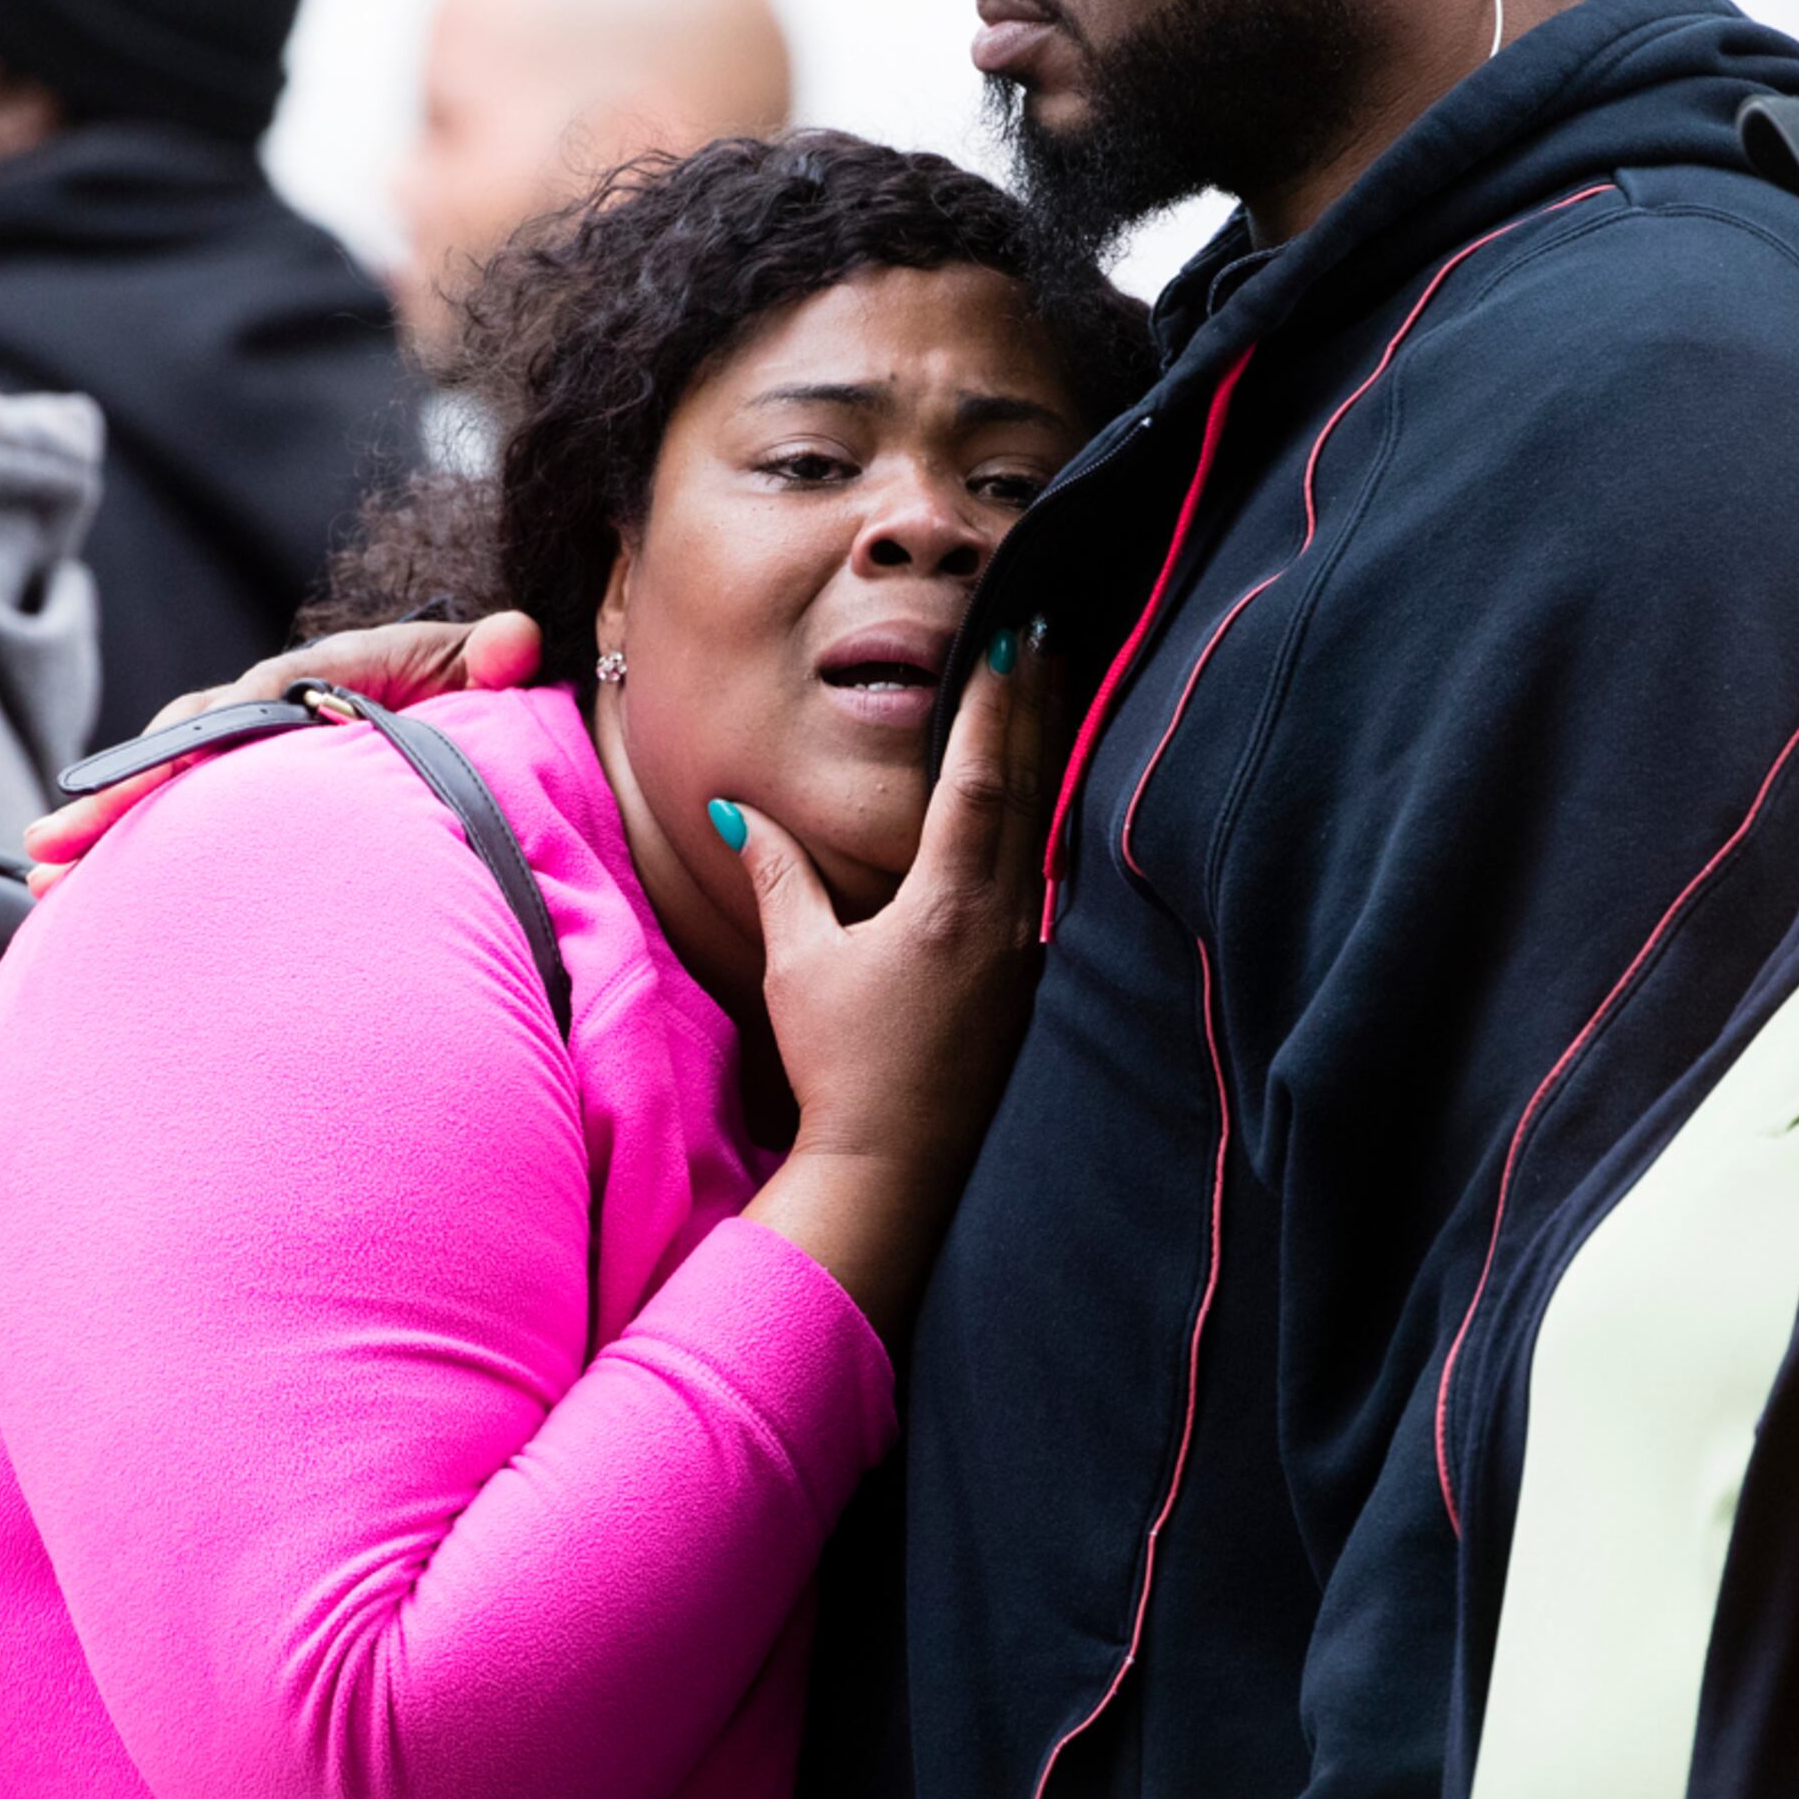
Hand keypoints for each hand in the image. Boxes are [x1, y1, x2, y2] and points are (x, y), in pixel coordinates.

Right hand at [22, 610, 543, 888]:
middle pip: (180, 747)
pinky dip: (130, 854)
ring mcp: (250, 755)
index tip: (165, 775)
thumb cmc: (470, 689)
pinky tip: (79, 903)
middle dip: (116, 794)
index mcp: (316, 677)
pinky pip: (179, 820)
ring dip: (102, 830)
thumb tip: (516, 640)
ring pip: (164, 788)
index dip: (205, 741)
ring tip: (45, 883)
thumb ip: (495, 655)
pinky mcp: (243, 793)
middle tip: (52, 845)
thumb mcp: (484, 669)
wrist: (462, 705)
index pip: (250, 705)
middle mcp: (267, 709)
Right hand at [728, 628, 1052, 1343]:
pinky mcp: (1032, 977)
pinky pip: (1049, 874)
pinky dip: (1051, 817)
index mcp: (947, 904)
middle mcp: (1002, 918)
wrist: (894, 1164)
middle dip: (1037, 706)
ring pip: (1048, 828)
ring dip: (1053, 754)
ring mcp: (1027, 948)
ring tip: (1060, 689)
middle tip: (1048, 634)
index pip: (979, 778)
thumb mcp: (799, 962)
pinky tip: (1058, 793)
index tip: (1009, 640)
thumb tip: (738, 808)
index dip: (994, 705)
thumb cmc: (842, 1065)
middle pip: (1031, 788)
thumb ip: (780, 875)